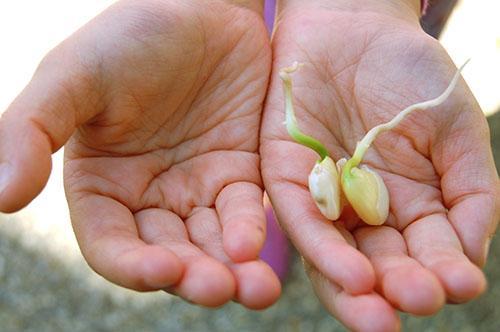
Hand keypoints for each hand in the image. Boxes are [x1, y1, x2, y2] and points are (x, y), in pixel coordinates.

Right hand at [0, 0, 279, 308]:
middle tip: (220, 288)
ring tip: (257, 289)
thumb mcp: (72, 76)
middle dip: (194, 276)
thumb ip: (32, 131)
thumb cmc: (132, 35)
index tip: (160, 271)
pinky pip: (245, 212)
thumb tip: (3, 197)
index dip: (133, 266)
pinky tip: (257, 244)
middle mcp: (150, 196)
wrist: (202, 7)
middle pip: (169, 254)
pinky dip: (252, 230)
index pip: (112, 244)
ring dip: (233, 270)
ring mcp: (197, 188)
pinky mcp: (238, 174)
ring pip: (212, 244)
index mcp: (103, 185)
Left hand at [261, 0, 498, 328]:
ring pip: (336, 253)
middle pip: (377, 264)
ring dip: (355, 285)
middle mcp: (361, 212)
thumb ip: (470, 192)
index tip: (458, 286)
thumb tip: (470, 258)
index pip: (423, 252)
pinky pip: (301, 217)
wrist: (355, 28)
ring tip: (376, 312)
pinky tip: (349, 273)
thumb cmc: (409, 75)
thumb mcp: (455, 131)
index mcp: (407, 206)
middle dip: (395, 288)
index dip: (440, 270)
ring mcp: (322, 197)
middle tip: (414, 305)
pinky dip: (322, 246)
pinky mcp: (285, 177)